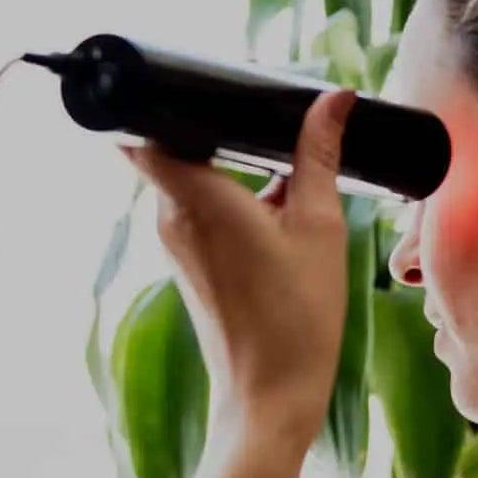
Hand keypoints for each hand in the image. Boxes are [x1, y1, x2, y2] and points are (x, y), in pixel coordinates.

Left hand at [124, 86, 356, 444]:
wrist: (270, 396)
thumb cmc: (296, 315)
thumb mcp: (319, 226)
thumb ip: (319, 156)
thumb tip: (333, 100)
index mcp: (196, 198)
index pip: (145, 130)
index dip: (162, 99)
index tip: (197, 81)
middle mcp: (172, 218)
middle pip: (175, 149)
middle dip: (215, 128)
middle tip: (269, 117)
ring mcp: (176, 243)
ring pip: (191, 181)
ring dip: (230, 167)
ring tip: (285, 165)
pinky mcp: (188, 264)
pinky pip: (199, 211)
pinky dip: (230, 199)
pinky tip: (279, 207)